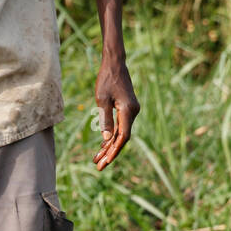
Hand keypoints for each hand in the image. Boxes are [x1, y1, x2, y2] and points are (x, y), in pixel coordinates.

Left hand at [92, 52, 138, 169]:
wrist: (115, 64)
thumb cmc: (106, 79)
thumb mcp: (102, 100)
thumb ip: (105, 120)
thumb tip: (107, 139)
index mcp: (128, 110)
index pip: (123, 137)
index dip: (114, 151)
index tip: (105, 162)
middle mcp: (133, 112)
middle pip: (122, 138)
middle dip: (110, 153)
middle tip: (98, 167)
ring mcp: (131, 111)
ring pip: (121, 133)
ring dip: (109, 146)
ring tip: (97, 159)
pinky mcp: (127, 109)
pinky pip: (120, 126)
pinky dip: (111, 136)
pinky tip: (102, 146)